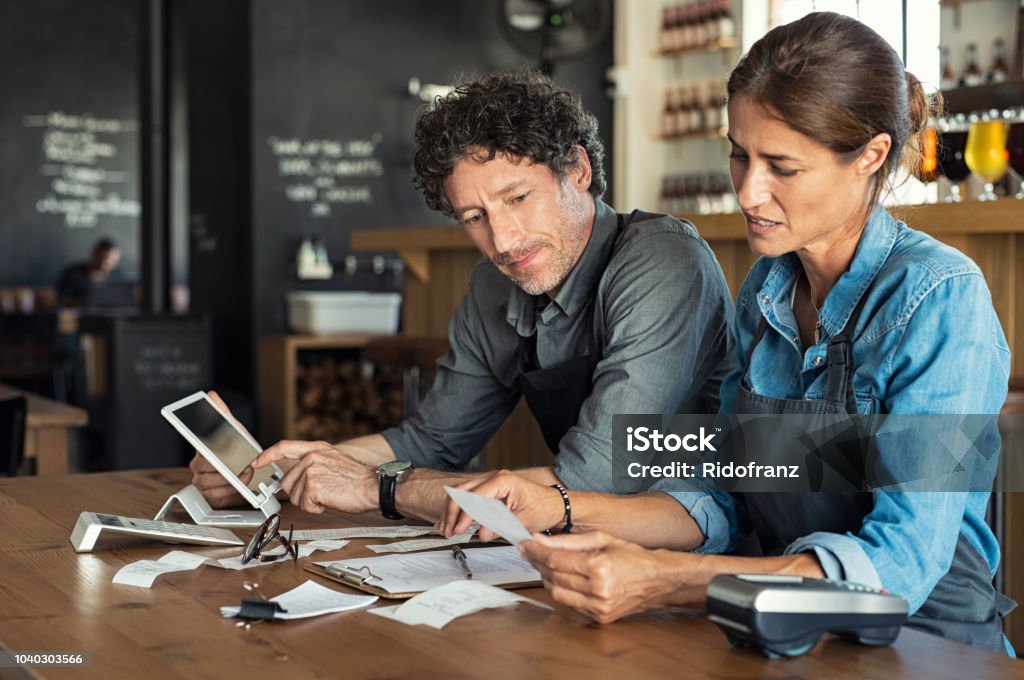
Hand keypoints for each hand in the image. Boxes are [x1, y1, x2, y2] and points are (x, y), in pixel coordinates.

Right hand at [188, 391, 249, 507]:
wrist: (248, 469)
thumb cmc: (238, 449)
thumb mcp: (233, 429)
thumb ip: (222, 413)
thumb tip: (211, 396)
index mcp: (201, 449)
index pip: (199, 450)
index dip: (208, 454)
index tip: (216, 458)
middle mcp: (198, 465)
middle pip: (206, 469)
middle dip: (227, 469)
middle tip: (243, 466)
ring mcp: (201, 481)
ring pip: (209, 484)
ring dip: (231, 481)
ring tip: (245, 476)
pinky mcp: (208, 496)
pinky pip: (214, 496)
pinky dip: (229, 493)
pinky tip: (238, 487)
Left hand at [253, 440, 377, 513]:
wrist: (373, 487)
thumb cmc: (358, 479)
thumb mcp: (333, 461)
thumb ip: (313, 464)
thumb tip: (295, 477)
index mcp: (317, 448)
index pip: (284, 447)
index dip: (267, 455)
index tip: (256, 462)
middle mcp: (312, 457)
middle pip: (287, 481)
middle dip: (300, 493)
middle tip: (321, 493)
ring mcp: (311, 470)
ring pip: (295, 496)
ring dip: (310, 502)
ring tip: (329, 495)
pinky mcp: (312, 486)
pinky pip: (304, 505)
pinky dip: (316, 508)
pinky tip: (330, 500)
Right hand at [435, 470, 564, 540]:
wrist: (555, 505)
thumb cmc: (544, 508)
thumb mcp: (523, 520)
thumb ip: (500, 526)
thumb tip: (482, 533)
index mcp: (503, 481)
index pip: (475, 496)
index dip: (464, 515)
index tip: (459, 529)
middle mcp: (495, 478)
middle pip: (462, 491)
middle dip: (452, 512)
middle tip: (448, 530)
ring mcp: (491, 483)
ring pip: (461, 493)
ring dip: (452, 511)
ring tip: (446, 528)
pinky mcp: (490, 491)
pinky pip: (468, 497)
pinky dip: (458, 509)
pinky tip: (450, 521)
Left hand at [520, 531, 703, 623]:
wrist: (657, 580)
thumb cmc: (632, 556)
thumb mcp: (601, 539)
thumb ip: (568, 540)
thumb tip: (540, 539)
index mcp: (599, 566)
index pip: (555, 559)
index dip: (536, 551)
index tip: (525, 544)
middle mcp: (598, 590)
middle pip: (553, 576)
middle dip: (538, 563)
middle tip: (530, 551)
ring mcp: (599, 607)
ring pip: (557, 593)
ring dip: (546, 578)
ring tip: (545, 564)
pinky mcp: (599, 618)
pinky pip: (568, 605)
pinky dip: (560, 592)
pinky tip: (560, 579)